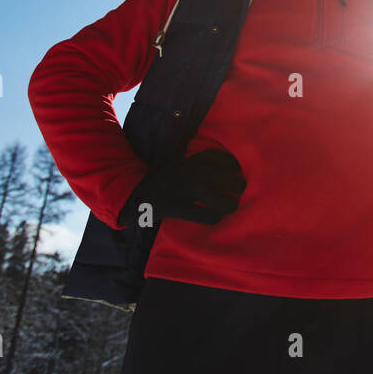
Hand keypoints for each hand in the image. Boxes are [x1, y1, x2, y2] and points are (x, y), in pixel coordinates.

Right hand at [121, 147, 246, 226]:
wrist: (133, 194)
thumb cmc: (160, 179)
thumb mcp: (177, 161)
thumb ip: (196, 161)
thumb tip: (226, 166)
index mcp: (189, 159)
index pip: (220, 157)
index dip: (234, 165)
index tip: (237, 171)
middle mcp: (191, 172)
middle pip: (229, 179)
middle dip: (238, 186)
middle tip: (239, 191)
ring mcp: (185, 190)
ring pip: (222, 201)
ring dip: (231, 204)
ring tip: (232, 206)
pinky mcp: (179, 208)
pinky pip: (207, 216)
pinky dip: (215, 217)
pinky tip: (215, 216)